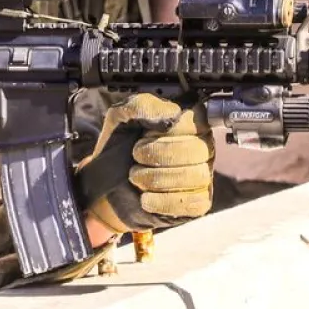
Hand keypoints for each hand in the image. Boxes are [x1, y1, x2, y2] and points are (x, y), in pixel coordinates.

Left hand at [75, 93, 214, 233]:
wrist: (106, 184)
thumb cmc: (119, 149)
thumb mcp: (120, 118)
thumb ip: (141, 105)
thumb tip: (170, 113)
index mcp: (188, 122)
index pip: (196, 120)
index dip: (167, 129)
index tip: (145, 133)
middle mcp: (201, 147)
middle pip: (196, 149)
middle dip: (157, 154)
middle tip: (136, 155)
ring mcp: (202, 176)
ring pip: (195, 176)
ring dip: (157, 178)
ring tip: (136, 176)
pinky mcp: (197, 203)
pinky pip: (192, 202)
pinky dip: (163, 201)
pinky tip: (145, 198)